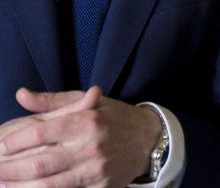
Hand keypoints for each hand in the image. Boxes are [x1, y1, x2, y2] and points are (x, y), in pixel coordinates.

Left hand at [0, 86, 161, 186]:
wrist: (150, 139)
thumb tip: (20, 95)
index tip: (1, 144)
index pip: (40, 133)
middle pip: (39, 163)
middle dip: (8, 169)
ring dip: (20, 187)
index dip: (15, 141)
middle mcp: (91, 146)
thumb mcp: (88, 101)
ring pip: (48, 186)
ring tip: (3, 184)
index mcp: (86, 121)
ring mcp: (96, 170)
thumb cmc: (114, 118)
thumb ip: (52, 101)